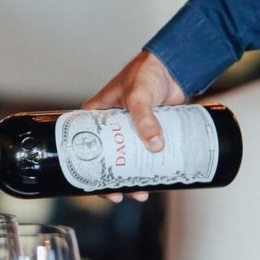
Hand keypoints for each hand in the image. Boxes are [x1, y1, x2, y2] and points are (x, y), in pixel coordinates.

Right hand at [83, 50, 185, 203]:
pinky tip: (154, 180)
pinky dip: (148, 167)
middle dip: (114, 180)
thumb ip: (145, 119)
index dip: (89, 169)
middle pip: (106, 159)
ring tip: (142, 194)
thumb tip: (155, 146)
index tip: (98, 185)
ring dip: (133, 178)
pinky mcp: (148, 132)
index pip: (85, 146)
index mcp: (96, 116)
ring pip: (126, 160)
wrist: (174, 64)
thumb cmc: (146, 72)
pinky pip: (144, 153)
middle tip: (123, 195)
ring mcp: (129, 130)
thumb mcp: (138, 96)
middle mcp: (110, 126)